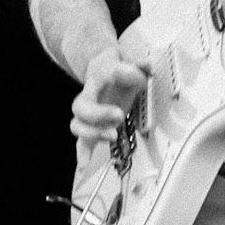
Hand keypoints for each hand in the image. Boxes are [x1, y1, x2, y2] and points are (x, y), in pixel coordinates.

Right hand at [70, 47, 149, 166]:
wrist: (102, 70)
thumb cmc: (116, 70)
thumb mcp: (129, 60)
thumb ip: (139, 63)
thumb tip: (146, 64)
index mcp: (99, 75)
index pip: (105, 72)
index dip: (122, 75)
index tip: (140, 79)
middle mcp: (89, 95)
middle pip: (81, 106)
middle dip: (98, 114)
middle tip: (119, 115)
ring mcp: (88, 114)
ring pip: (77, 125)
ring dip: (93, 133)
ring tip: (112, 136)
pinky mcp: (92, 128)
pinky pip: (81, 142)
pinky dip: (82, 153)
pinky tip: (85, 164)